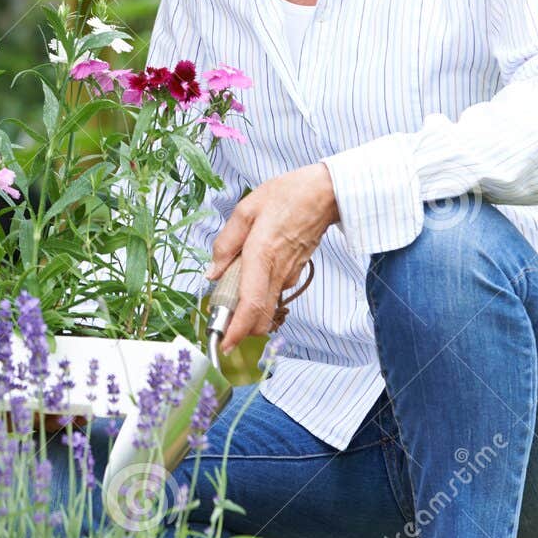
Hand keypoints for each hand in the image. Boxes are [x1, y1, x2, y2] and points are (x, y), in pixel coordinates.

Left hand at [207, 163, 338, 353]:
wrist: (325, 194)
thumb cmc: (287, 195)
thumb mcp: (246, 209)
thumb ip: (226, 243)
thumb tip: (212, 272)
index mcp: (262, 255)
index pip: (251, 305)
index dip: (237, 330)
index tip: (224, 344)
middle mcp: (277, 271)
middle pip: (259, 317)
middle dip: (239, 325)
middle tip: (219, 314)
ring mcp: (289, 275)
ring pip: (265, 306)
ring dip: (247, 307)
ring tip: (231, 284)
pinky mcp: (295, 273)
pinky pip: (272, 291)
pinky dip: (258, 292)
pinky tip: (249, 272)